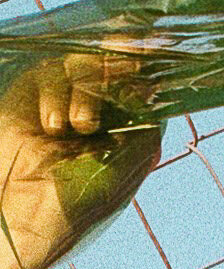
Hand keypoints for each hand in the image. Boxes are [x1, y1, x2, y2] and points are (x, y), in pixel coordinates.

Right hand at [0, 48, 160, 268]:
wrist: (22, 222)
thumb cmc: (77, 207)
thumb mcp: (123, 171)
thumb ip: (144, 131)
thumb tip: (153, 93)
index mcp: (123, 128)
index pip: (139, 84)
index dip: (146, 63)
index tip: (155, 45)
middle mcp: (95, 111)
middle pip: (111, 64)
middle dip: (118, 65)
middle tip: (123, 71)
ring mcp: (61, 103)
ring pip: (81, 65)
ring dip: (86, 84)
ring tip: (80, 125)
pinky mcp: (28, 101)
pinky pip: (47, 74)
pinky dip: (54, 91)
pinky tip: (54, 125)